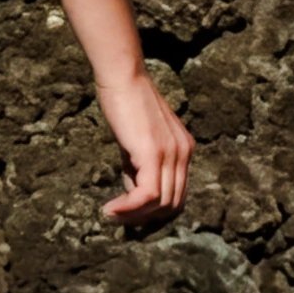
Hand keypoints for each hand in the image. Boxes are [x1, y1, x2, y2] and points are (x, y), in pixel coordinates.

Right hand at [96, 64, 192, 224]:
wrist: (122, 74)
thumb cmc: (124, 101)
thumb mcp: (137, 140)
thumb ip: (140, 166)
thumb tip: (134, 195)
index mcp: (184, 150)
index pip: (178, 195)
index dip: (154, 211)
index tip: (129, 213)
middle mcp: (184, 153)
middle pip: (173, 205)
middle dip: (144, 218)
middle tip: (118, 217)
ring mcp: (171, 154)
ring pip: (161, 204)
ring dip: (134, 215)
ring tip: (111, 213)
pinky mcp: (153, 153)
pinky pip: (147, 195)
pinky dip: (128, 207)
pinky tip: (109, 208)